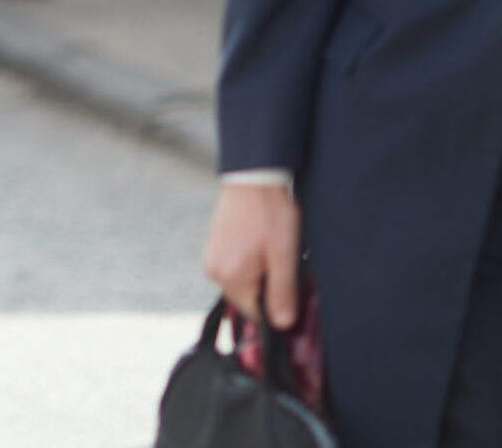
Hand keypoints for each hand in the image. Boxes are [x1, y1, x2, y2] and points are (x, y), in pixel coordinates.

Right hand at [204, 180, 302, 329]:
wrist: (253, 176)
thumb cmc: (270, 212)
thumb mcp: (284, 255)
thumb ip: (282, 293)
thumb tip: (282, 324)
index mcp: (230, 277)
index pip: (255, 313)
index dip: (277, 306)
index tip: (289, 285)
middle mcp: (214, 271)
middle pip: (247, 298)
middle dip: (266, 287)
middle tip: (281, 260)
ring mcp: (211, 256)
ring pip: (241, 282)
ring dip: (258, 273)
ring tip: (269, 247)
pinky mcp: (213, 245)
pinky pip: (233, 266)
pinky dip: (248, 261)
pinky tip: (259, 242)